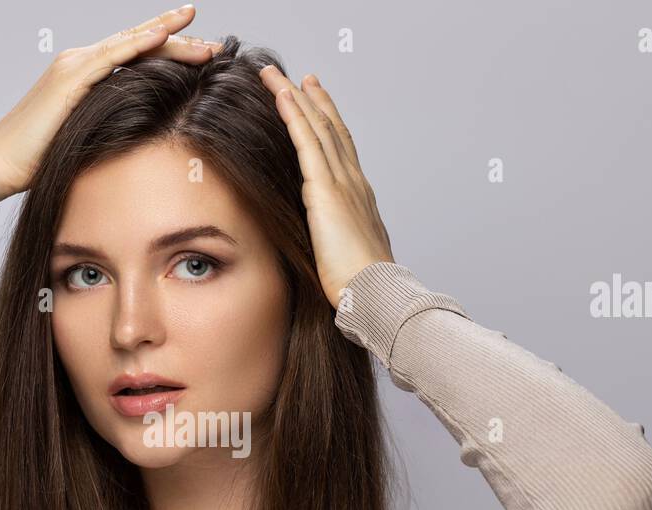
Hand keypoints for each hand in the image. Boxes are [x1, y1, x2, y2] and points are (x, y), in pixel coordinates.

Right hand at [0, 4, 221, 202]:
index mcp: (86, 76)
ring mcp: (74, 66)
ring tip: (202, 35)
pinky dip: (138, 44)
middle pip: (139, 45)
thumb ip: (110, 131)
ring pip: (130, 44)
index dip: (170, 54)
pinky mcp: (69, 78)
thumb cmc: (38, 162)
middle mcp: (80, 62)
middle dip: (179, 41)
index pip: (136, 58)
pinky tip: (163, 36)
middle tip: (216, 44)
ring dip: (168, 37)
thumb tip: (142, 143)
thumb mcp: (84, 142)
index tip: (204, 56)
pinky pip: (111, 56)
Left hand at [258, 65, 394, 309]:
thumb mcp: (346, 255)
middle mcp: (354, 182)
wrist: (375, 292)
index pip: (341, 150)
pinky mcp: (326, 189)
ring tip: (276, 76)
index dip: (329, 123)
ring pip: (317, 127)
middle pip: (330, 129)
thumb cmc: (361, 286)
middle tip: (300, 76)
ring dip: (295, 97)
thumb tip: (324, 243)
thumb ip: (335, 240)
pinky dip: (294, 115)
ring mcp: (342, 182)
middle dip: (313, 100)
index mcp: (359, 197)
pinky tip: (281, 96)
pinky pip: (307, 142)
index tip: (316, 102)